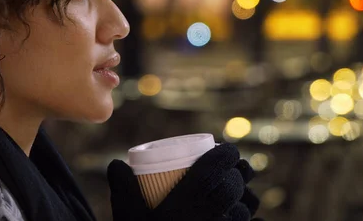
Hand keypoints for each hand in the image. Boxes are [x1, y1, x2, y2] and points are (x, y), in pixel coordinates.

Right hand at [107, 143, 260, 220]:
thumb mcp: (126, 217)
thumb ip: (122, 189)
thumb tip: (116, 162)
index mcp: (186, 204)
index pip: (214, 169)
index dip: (226, 154)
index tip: (227, 148)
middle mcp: (210, 219)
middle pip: (232, 187)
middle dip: (236, 174)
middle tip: (232, 170)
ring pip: (245, 210)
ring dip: (247, 197)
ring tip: (240, 193)